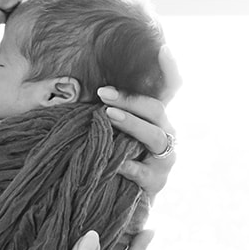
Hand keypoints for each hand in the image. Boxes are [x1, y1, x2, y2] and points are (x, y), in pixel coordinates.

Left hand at [99, 44, 180, 197]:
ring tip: (109, 116)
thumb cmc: (111, 156)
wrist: (117, 201)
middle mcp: (166, 134)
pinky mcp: (156, 182)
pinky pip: (145, 172)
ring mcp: (165, 159)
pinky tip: (116, 162)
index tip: (162, 48)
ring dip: (132, 124)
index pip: (170, 88)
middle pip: (157, 109)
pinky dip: (130, 166)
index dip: (169, 68)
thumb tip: (78, 84)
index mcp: (155, 117)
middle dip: (131, 99)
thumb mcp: (108, 129)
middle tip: (103, 93)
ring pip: (155, 136)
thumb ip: (105, 108)